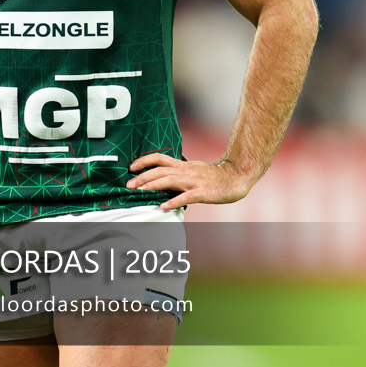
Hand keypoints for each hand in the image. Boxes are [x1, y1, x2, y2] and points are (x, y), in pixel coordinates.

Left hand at [127, 154, 254, 210]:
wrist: (237, 176)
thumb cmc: (215, 175)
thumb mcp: (194, 169)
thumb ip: (180, 171)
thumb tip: (164, 174)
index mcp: (183, 165)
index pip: (159, 158)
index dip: (144, 161)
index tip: (131, 167)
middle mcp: (186, 171)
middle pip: (160, 170)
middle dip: (142, 176)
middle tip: (128, 185)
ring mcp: (194, 181)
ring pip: (170, 180)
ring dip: (153, 185)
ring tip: (140, 191)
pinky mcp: (203, 192)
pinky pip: (186, 197)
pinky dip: (174, 201)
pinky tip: (164, 207)